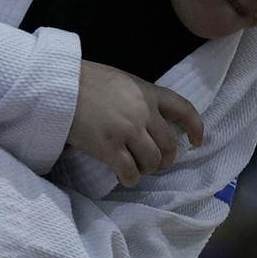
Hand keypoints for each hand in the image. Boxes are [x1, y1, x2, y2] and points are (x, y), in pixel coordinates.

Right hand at [68, 61, 203, 186]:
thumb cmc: (85, 79)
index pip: (184, 110)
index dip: (195, 128)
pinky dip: (130, 178)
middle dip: (165, 159)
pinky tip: (124, 177)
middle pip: (168, 145)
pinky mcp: (109, 148)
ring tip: (138, 169)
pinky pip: (130, 172)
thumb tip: (147, 117)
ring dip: (147, 169)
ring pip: (152, 161)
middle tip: (155, 164)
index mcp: (148, 93)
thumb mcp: (121, 80)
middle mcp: (143, 113)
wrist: (58, 85)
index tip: (197, 141)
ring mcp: (127, 131)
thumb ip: (138, 97)